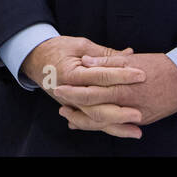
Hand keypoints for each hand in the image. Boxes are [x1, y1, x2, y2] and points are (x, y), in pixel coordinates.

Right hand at [22, 36, 145, 136]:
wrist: (35, 59)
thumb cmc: (58, 48)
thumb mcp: (80, 44)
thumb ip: (104, 53)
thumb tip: (129, 55)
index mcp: (71, 74)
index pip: (101, 77)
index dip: (122, 75)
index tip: (141, 75)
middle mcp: (69, 93)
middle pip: (97, 107)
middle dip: (120, 111)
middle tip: (140, 113)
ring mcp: (70, 104)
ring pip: (94, 120)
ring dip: (116, 126)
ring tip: (136, 131)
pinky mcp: (73, 108)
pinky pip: (90, 122)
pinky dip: (106, 128)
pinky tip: (122, 131)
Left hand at [56, 50, 176, 136]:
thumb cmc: (159, 66)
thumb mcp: (132, 60)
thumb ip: (107, 62)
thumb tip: (86, 62)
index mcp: (122, 85)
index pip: (91, 91)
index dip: (73, 91)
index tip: (59, 88)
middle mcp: (126, 103)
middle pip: (93, 110)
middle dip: (75, 108)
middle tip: (60, 104)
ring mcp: (134, 115)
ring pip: (103, 123)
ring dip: (85, 121)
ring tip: (70, 118)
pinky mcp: (141, 120)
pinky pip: (117, 126)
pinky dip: (102, 126)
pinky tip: (91, 124)